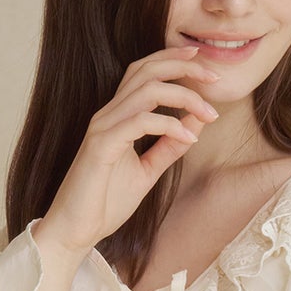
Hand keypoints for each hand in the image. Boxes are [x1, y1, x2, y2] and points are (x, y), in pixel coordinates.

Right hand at [36, 43, 221, 253]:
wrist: (75, 230)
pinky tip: (189, 138)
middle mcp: (108, 114)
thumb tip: (196, 123)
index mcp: (117, 116)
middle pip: (147, 70)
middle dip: (184, 67)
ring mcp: (103, 127)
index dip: (173, 60)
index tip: (204, 63)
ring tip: (209, 114)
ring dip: (184, 97)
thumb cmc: (105, 202)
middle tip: (215, 77)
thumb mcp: (147, 171)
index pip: (144, 72)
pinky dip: (169, 125)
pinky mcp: (101, 145)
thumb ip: (169, 147)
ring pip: (147, 91)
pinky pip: (140, 122)